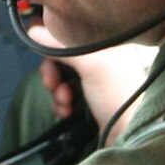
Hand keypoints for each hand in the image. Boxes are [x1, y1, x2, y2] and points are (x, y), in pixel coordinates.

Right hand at [27, 28, 154, 142]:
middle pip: (61, 56)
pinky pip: (64, 95)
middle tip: (54, 83)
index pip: (70, 31)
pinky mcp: (90, 98)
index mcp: (105, 41)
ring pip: (60, 77)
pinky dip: (62, 104)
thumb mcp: (90, 63)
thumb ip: (60, 44)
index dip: (53, 43)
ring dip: (57, 91)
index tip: (46, 55)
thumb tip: (32, 30)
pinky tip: (69, 111)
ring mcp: (95, 79)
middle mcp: (101, 56)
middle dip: (53, 72)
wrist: (132, 134)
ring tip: (67, 102)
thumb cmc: (119, 96)